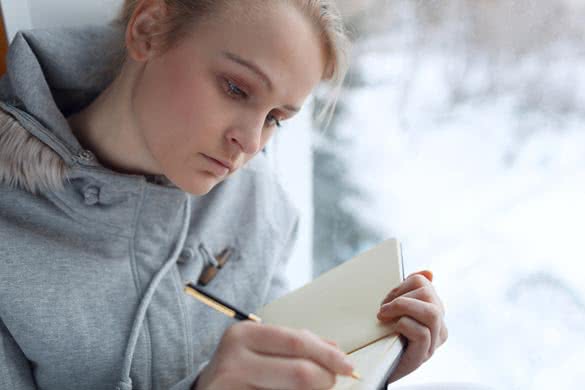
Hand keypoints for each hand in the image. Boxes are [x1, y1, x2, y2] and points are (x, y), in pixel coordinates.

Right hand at [194, 321, 354, 389]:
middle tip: (331, 382)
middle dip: (326, 379)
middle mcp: (234, 360)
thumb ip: (297, 344)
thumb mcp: (262, 346)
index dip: (328, 355)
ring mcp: (231, 388)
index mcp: (244, 334)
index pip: (297, 342)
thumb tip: (336, 350)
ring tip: (312, 389)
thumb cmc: (240, 366)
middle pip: (300, 373)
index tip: (348, 365)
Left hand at [377, 270, 447, 382]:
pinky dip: (403, 325)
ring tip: (384, 315)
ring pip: (431, 312)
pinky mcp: (423, 356)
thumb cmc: (386, 335)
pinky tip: (392, 328)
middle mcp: (439, 326)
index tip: (387, 299)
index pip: (424, 282)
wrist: (378, 367)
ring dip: (403, 307)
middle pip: (428, 294)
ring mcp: (433, 342)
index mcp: (434, 310)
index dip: (401, 285)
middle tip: (383, 309)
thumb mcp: (396, 309)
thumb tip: (429, 272)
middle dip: (400, 296)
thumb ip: (409, 290)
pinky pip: (421, 332)